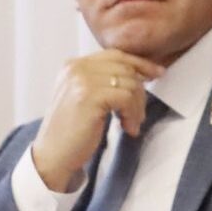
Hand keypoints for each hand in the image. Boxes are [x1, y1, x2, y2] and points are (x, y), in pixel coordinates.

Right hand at [29, 50, 164, 191]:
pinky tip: (127, 128)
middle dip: (140, 92)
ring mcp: (81, 81)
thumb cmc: (74, 129)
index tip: (157, 73)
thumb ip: (105, 80)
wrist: (53, 155)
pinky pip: (127, 98)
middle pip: (126, 69)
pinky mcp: (89, 96)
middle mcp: (76, 68)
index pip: (116, 55)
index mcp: (74, 65)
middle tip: (138, 115)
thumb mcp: (86, 96)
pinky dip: (132, 114)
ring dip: (137, 107)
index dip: (140, 63)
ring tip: (130, 124)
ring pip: (130, 84)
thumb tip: (143, 72)